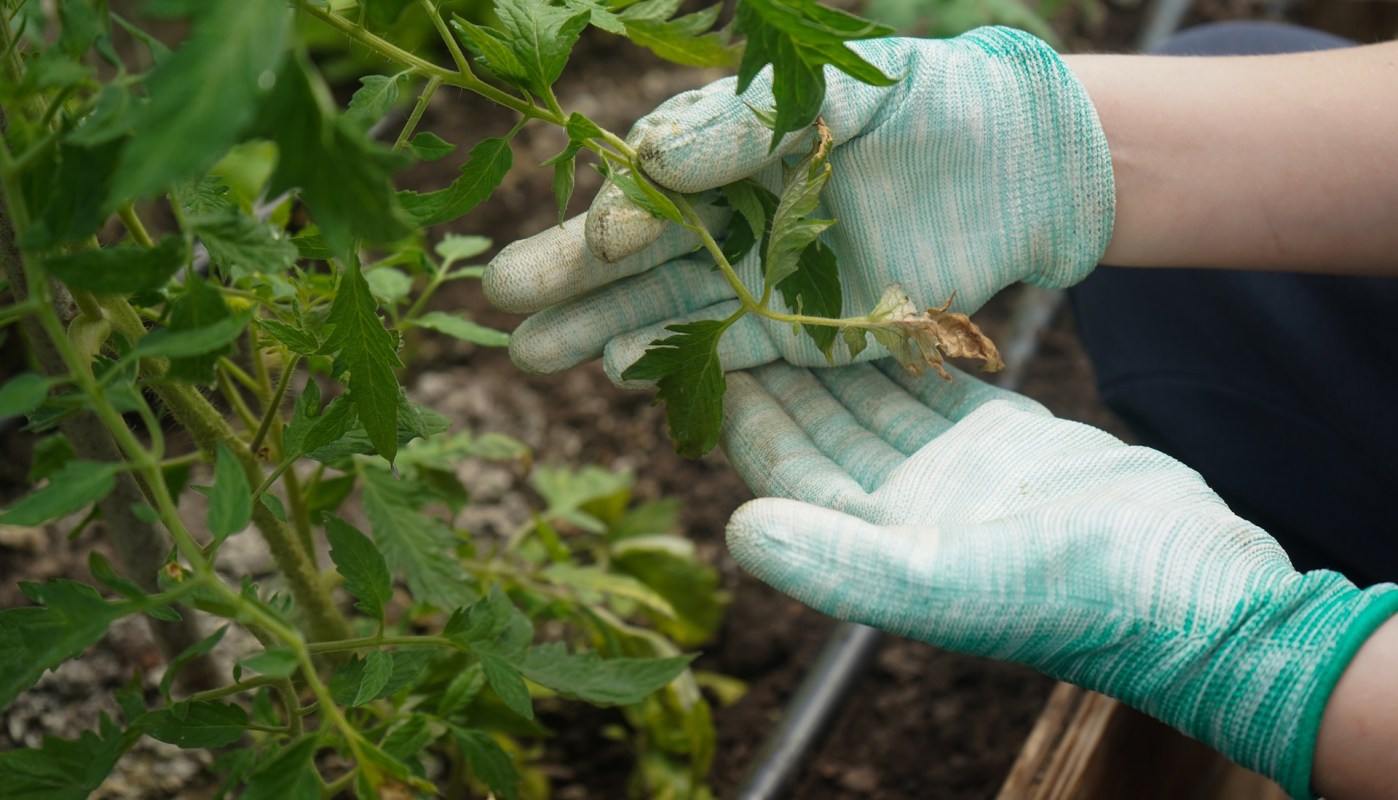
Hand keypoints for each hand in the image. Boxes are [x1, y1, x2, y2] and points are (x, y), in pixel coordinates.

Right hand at [484, 27, 1114, 382]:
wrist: (1016, 169)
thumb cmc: (929, 106)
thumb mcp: (841, 88)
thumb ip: (746, 120)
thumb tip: (652, 160)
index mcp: (734, 143)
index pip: (655, 182)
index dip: (622, 212)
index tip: (598, 240)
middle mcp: (734, 211)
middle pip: (639, 249)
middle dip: (570, 276)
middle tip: (501, 300)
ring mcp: (760, 274)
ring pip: (664, 305)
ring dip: (598, 328)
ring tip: (530, 353)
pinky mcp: (797, 330)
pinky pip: (724, 349)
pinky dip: (673, 362)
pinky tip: (617, 370)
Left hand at [718, 359, 1397, 798]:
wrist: (1190, 585)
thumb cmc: (1068, 597)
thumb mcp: (938, 583)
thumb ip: (835, 561)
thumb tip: (736, 529)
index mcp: (875, 544)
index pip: (789, 470)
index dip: (747, 415)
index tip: (706, 350)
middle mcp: (904, 509)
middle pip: (824, 429)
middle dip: (781, 371)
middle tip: (742, 297)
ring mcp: (954, 473)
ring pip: (876, 401)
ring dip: (837, 353)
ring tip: (797, 286)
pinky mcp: (1005, 440)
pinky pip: (936, 385)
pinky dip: (905, 350)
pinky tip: (877, 307)